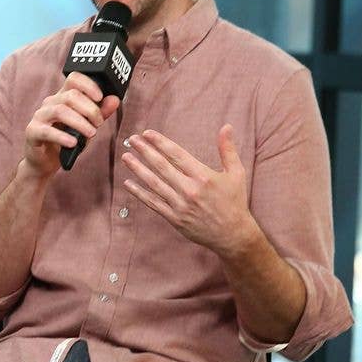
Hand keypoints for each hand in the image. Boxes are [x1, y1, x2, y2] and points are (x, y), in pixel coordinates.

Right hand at [23, 72, 119, 177]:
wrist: (46, 161)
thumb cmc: (66, 141)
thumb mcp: (88, 126)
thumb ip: (100, 112)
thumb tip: (115, 99)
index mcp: (63, 97)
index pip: (74, 79)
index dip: (88, 85)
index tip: (100, 98)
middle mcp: (50, 103)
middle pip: (70, 95)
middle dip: (90, 109)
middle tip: (99, 123)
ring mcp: (40, 116)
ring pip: (60, 110)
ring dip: (80, 122)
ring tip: (91, 134)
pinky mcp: (32, 132)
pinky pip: (47, 131)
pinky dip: (62, 137)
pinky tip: (73, 143)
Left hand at [121, 124, 258, 257]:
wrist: (233, 235)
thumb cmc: (234, 201)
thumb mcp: (236, 173)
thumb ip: (228, 150)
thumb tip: (226, 126)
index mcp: (204, 176)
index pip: (177, 154)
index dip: (160, 142)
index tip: (147, 133)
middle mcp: (190, 189)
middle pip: (161, 166)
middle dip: (144, 151)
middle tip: (131, 140)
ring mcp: (180, 205)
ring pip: (154, 183)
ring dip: (138, 169)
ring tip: (125, 157)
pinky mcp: (174, 218)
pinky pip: (153, 203)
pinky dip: (139, 193)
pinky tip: (127, 183)